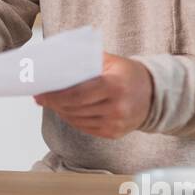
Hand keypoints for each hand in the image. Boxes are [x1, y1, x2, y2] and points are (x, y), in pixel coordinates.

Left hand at [32, 52, 153, 138]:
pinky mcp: (113, 133)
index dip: (56, 95)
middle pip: (74, 108)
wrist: (154, 94)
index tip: (41, 91)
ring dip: (60, 111)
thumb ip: (84, 60)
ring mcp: (116, 123)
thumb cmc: (128, 74)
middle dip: (53, 103)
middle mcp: (117, 107)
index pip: (77, 93)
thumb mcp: (110, 61)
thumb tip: (56, 66)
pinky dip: (72, 119)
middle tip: (40, 96)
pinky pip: (85, 128)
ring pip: (77, 120)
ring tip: (50, 102)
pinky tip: (65, 110)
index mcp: (115, 85)